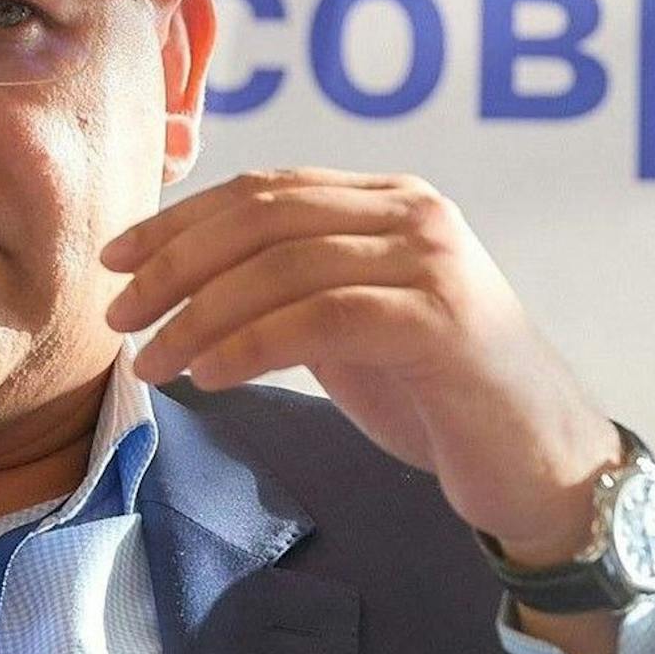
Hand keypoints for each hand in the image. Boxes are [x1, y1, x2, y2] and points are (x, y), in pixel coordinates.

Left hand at [101, 168, 621, 565]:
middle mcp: (414, 214)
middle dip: (175, 264)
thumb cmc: (433, 394)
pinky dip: (249, 345)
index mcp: (388, 200)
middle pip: (262, 217)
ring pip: (282, 267)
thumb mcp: (347, 321)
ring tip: (153, 361)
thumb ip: (287, 283)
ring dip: (198, 316)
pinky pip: (318, 319)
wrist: (538, 463)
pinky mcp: (440, 321)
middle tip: (120, 315)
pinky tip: (210, 376)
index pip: (262, 189)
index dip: (179, 220)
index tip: (116, 260)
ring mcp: (432, 263)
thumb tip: (180, 272)